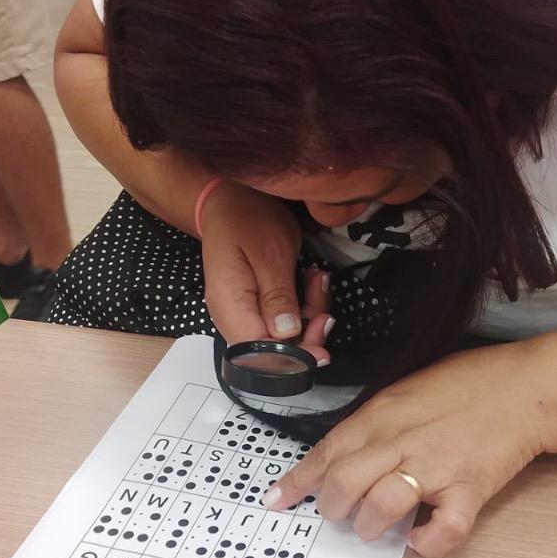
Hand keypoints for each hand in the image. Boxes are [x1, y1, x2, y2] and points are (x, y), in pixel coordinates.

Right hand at [201, 183, 332, 362]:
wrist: (231, 200)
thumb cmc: (247, 219)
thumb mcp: (269, 253)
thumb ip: (277, 295)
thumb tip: (286, 334)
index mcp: (230, 307)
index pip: (258, 354)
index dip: (292, 357)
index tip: (322, 345)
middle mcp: (234, 317)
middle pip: (273, 351)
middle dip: (308, 332)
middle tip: (326, 305)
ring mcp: (245, 313)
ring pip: (284, 335)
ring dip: (310, 312)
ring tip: (318, 279)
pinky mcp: (258, 306)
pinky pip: (284, 318)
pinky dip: (304, 303)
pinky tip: (312, 279)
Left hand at [264, 343, 546, 557]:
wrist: (524, 387)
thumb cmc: (466, 383)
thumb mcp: (407, 389)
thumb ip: (375, 419)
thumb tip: (344, 451)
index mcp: (383, 413)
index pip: (328, 451)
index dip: (298, 481)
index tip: (277, 502)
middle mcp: (402, 440)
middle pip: (345, 482)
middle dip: (332, 508)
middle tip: (340, 514)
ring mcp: (437, 466)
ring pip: (381, 506)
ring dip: (369, 525)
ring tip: (376, 527)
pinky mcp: (470, 489)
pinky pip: (444, 529)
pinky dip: (427, 544)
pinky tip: (420, 540)